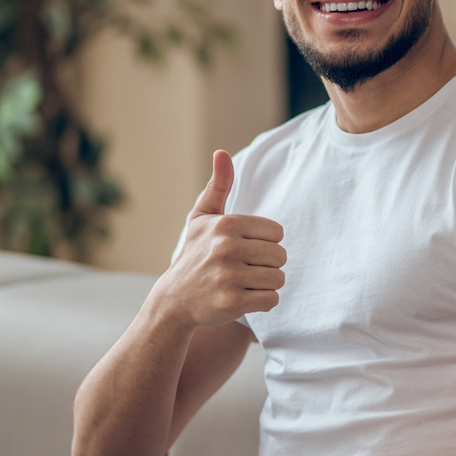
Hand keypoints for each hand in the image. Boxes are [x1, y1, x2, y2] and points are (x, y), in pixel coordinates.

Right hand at [153, 149, 286, 329]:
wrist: (173, 300)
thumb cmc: (194, 254)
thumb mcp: (202, 218)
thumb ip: (218, 186)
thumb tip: (222, 152)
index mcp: (226, 224)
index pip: (277, 233)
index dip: (265, 243)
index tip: (245, 249)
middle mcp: (227, 248)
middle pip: (281, 256)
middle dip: (267, 264)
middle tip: (244, 269)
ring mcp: (229, 276)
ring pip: (279, 278)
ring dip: (265, 283)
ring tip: (243, 283)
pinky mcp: (232, 302)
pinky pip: (272, 299)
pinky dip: (263, 301)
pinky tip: (244, 297)